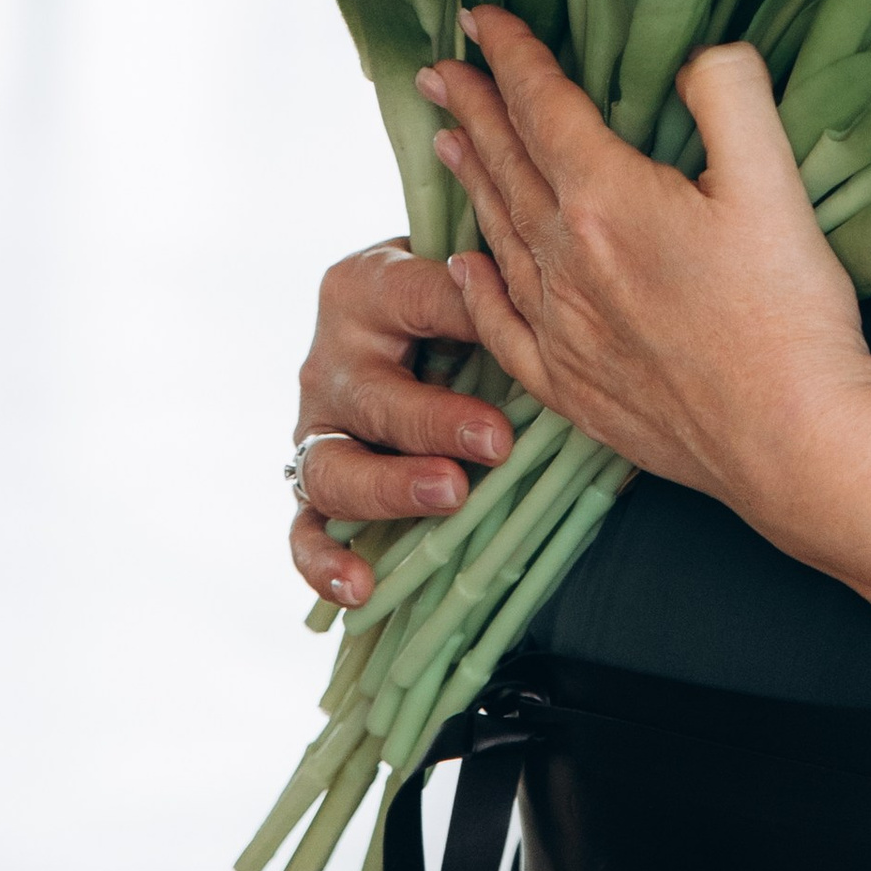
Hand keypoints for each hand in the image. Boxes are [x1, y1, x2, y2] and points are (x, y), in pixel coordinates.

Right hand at [290, 241, 514, 608]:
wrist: (403, 334)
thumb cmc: (453, 303)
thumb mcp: (473, 284)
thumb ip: (504, 296)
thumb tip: (568, 323)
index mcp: (367, 286)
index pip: (418, 299)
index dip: (469, 320)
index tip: (518, 349)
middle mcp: (329, 358)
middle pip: (372, 396)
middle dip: (435, 421)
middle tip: (496, 443)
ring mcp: (315, 428)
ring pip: (332, 466)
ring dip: (390, 487)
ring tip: (450, 496)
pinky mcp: (310, 483)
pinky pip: (303, 529)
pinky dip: (324, 562)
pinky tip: (361, 586)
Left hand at [418, 14, 870, 533]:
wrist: (793, 442)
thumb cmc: (790, 312)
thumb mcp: (774, 179)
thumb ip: (730, 96)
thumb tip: (698, 56)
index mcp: (607, 201)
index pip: (542, 107)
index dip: (510, 55)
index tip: (480, 17)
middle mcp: (566, 262)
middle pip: (507, 165)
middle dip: (472, 109)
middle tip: (437, 70)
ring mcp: (564, 330)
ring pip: (498, 236)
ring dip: (470, 181)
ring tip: (445, 142)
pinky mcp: (575, 389)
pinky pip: (502, 326)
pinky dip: (477, 287)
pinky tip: (465, 266)